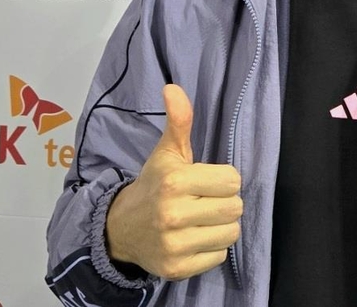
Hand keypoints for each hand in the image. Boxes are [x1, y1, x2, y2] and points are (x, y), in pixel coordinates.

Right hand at [104, 84, 242, 281]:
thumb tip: (173, 87)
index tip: (207, 180)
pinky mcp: (177, 269)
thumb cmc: (154, 184)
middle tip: (205, 200)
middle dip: (224, 202)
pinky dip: (211, 248)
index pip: (232, 180)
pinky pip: (219, 256)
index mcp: (175, 181)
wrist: (121, 228)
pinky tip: (194, 238)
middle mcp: (174, 214)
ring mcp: (175, 245)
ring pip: (231, 233)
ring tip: (203, 219)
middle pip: (234, 207)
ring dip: (221, 226)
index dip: (223, 179)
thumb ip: (179, 120)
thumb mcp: (167, 151)